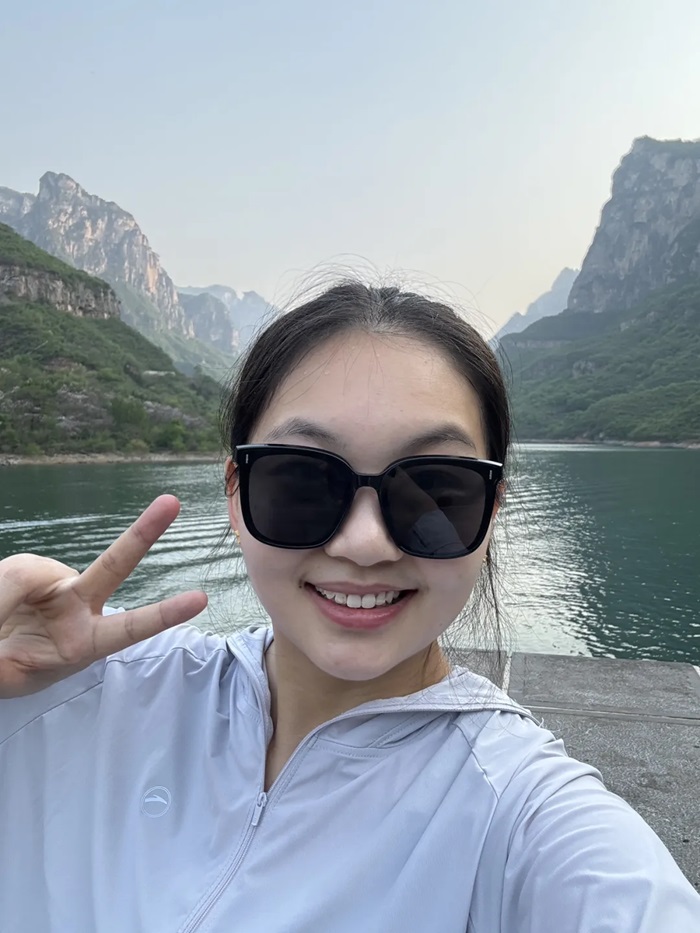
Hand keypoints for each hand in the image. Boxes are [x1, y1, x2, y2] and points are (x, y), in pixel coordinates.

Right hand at [0, 495, 207, 697]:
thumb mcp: (7, 669)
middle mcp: (79, 606)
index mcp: (85, 643)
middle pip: (114, 565)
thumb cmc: (6, 669)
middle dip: (143, 533)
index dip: (163, 615)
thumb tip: (20, 582)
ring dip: (5, 594)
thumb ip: (17, 625)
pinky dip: (1, 587)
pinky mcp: (30, 570)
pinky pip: (15, 572)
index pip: (129, 628)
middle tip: (171, 502)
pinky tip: (0, 606)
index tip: (200, 599)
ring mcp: (56, 585)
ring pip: (29, 573)